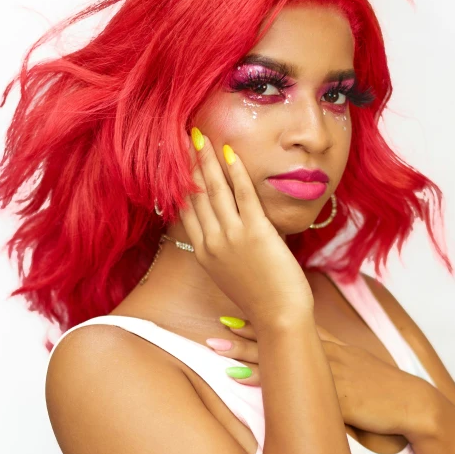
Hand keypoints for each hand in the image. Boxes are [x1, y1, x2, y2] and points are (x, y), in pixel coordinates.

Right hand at [179, 128, 313, 324]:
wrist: (279, 316)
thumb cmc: (260, 298)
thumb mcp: (231, 273)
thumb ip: (223, 249)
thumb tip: (224, 226)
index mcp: (203, 254)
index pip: (186, 210)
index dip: (180, 183)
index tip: (175, 162)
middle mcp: (212, 243)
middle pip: (196, 195)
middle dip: (189, 164)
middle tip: (184, 139)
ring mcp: (232, 237)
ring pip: (215, 190)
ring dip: (207, 160)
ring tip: (201, 137)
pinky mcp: (256, 232)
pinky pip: (243, 194)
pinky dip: (236, 171)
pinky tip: (230, 153)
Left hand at [206, 317, 429, 438]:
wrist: (411, 404)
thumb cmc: (382, 389)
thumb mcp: (357, 365)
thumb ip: (333, 359)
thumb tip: (311, 357)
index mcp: (331, 348)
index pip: (292, 327)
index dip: (263, 321)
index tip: (234, 316)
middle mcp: (325, 354)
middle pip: (280, 337)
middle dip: (246, 332)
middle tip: (216, 326)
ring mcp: (325, 372)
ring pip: (280, 356)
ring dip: (247, 351)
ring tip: (218, 346)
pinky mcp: (329, 394)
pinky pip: (290, 384)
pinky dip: (265, 379)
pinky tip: (241, 377)